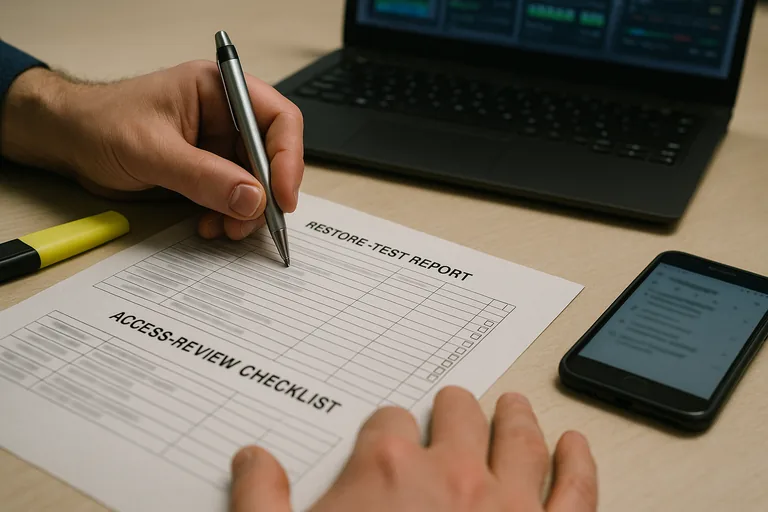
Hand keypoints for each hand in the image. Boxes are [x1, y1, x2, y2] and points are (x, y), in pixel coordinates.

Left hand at [0, 62, 303, 239]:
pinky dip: (229, 216)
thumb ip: (203, 176)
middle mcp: (226, 116)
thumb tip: (253, 199)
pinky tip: (211, 226)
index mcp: (219, 91)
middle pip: (272, 156)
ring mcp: (218, 145)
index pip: (277, 119)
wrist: (67, 141)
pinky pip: (233, 197)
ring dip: (247, 212)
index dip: (288, 158)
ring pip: (256, 183)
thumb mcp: (152, 150)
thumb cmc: (100, 124)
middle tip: (253, 222)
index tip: (282, 197)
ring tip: (226, 229)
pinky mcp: (208, 171)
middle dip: (265, 194)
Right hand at [229, 387, 596, 511]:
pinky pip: (575, 490)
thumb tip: (251, 460)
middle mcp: (452, 475)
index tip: (386, 438)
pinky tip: (578, 446)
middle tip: (452, 407)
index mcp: (387, 471)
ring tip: (514, 406)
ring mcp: (507, 505)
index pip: (389, 423)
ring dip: (514, 418)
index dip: (386, 430)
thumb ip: (261, 502)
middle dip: (451, 410)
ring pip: (517, 437)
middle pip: (457, 415)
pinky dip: (579, 462)